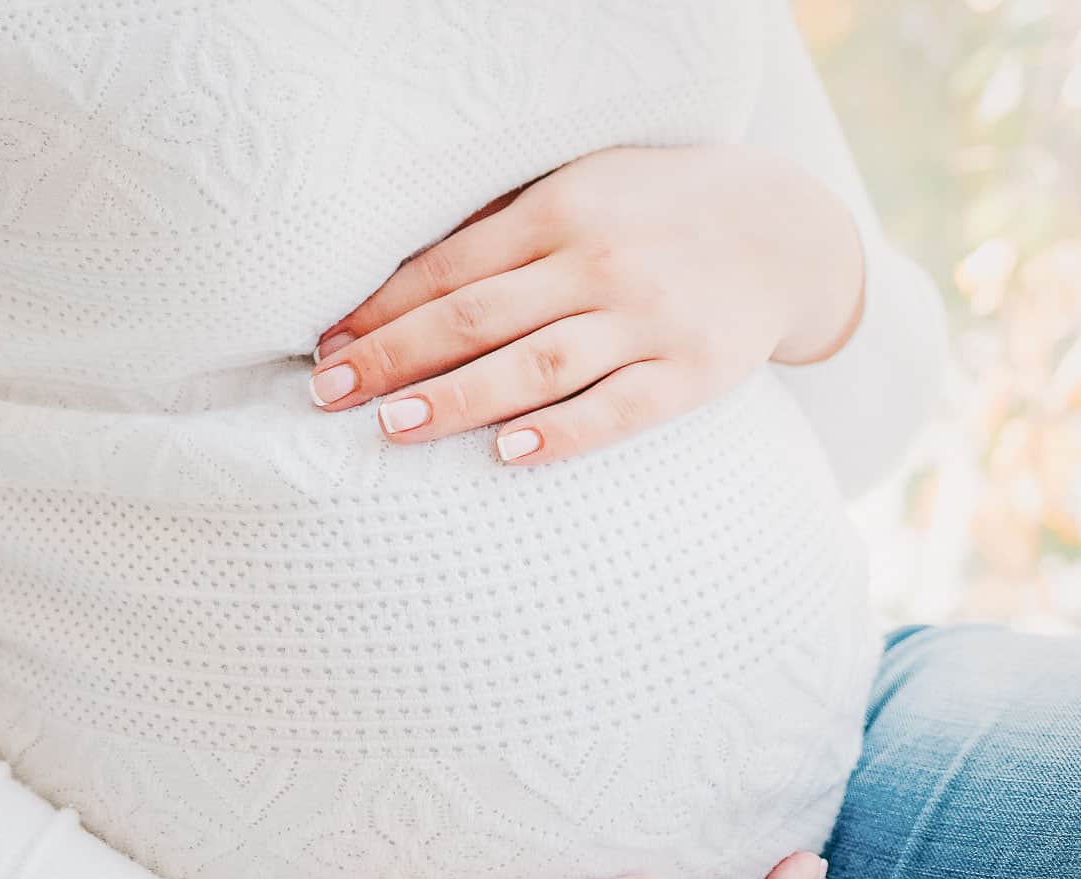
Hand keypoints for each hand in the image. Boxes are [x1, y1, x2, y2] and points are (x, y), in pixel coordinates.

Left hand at [306, 145, 865, 463]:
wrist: (785, 229)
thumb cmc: (652, 213)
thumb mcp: (580, 191)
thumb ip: (501, 230)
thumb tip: (393, 285)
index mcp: (559, 211)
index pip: (448, 268)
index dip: (380, 311)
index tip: (325, 349)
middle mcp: (598, 261)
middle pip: (476, 317)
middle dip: (393, 356)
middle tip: (329, 395)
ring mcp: (646, 318)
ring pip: (536, 364)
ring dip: (457, 398)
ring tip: (393, 425)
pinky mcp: (690, 371)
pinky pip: (618, 409)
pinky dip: (563, 433)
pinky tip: (508, 454)